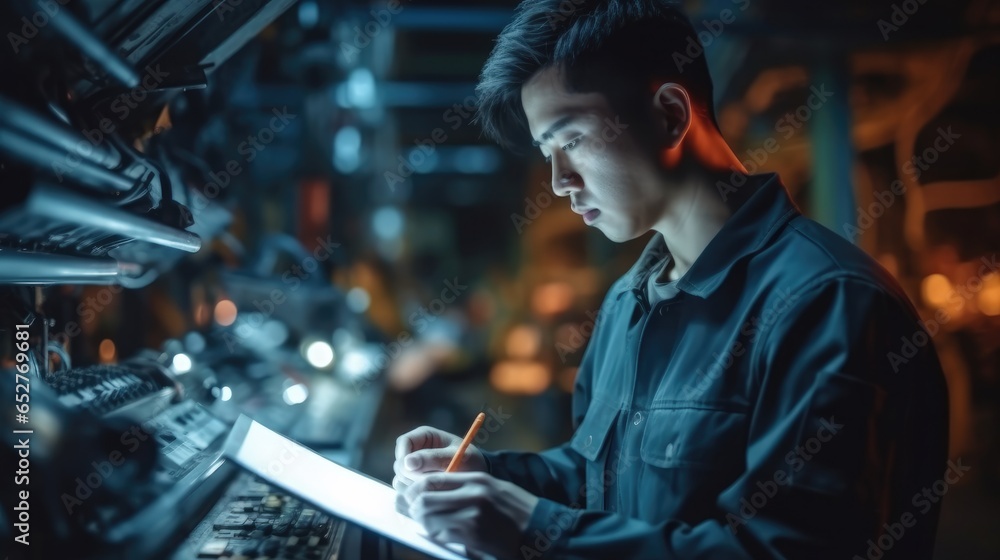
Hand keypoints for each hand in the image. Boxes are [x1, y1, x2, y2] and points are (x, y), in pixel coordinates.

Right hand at [393, 426, 487, 493]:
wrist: (477, 476)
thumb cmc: (469, 461)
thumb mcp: (456, 457)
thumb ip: (434, 458)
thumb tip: (408, 463)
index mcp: (424, 436)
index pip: (403, 443)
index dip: (405, 456)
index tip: (414, 471)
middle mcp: (414, 451)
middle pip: (399, 464)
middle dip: (412, 476)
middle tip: (432, 483)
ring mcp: (412, 468)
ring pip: (400, 479)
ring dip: (415, 487)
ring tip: (437, 489)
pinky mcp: (413, 483)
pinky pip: (405, 491)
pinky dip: (416, 495)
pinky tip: (432, 496)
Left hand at [401, 471, 539, 559]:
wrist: (539, 530)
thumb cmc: (516, 510)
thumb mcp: (492, 488)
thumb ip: (464, 487)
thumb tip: (431, 491)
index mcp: (476, 480)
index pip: (432, 480)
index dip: (414, 488)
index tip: (409, 495)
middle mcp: (472, 495)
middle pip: (424, 498)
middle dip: (413, 506)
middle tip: (411, 511)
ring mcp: (472, 516)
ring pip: (428, 517)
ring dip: (421, 522)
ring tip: (424, 523)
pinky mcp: (472, 536)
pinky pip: (441, 534)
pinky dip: (435, 535)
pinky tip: (440, 534)